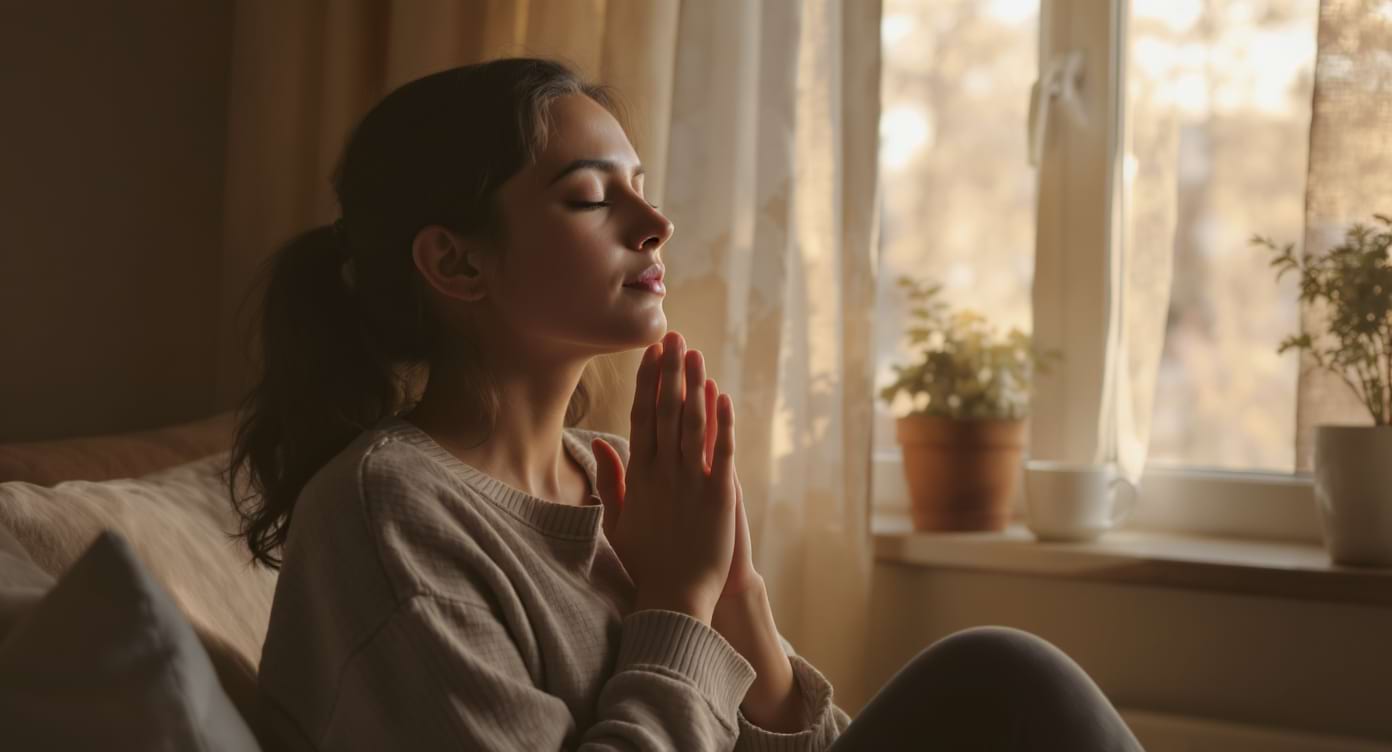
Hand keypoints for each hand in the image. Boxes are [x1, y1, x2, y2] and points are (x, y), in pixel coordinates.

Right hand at [592, 331, 737, 625]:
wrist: (674, 598)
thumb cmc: (646, 562)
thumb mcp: (617, 520)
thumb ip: (610, 480)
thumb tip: (599, 444)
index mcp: (639, 476)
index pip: (642, 417)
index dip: (647, 383)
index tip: (651, 354)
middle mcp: (663, 473)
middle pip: (665, 412)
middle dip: (669, 372)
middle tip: (673, 336)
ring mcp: (690, 483)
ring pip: (691, 425)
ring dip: (693, 387)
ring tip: (694, 354)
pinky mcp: (719, 496)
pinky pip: (719, 453)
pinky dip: (721, 424)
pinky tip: (722, 396)